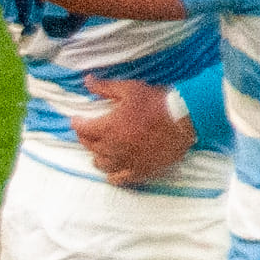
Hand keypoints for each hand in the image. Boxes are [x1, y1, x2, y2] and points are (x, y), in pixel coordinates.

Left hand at [76, 77, 194, 184]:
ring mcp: (126, 161)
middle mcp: (113, 147)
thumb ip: (105, 87)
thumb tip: (87, 80)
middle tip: (89, 131)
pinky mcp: (139, 171)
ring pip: (101, 164)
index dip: (77, 123)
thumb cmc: (155, 102)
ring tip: (101, 150)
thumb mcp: (129, 89)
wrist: (182, 121)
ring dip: (98, 156)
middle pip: (90, 146)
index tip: (77, 119)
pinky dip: (112, 175)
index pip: (82, 129)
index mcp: (108, 127)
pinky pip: (119, 179)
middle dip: (85, 138)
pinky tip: (113, 170)